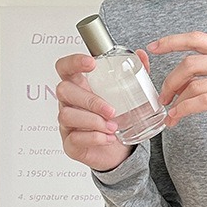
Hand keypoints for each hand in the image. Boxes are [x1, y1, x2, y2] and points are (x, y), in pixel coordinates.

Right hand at [54, 49, 151, 170]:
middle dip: (90, 100)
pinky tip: (108, 138)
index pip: (65, 68)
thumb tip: (142, 55)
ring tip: (113, 127)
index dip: (73, 62)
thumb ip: (135, 76)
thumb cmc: (119, 120)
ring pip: (67, 115)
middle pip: (64, 90)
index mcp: (80, 87)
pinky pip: (75, 138)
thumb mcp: (130, 97)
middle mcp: (69, 103)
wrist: (121, 151)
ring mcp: (67, 124)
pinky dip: (94, 138)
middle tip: (112, 111)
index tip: (91, 63)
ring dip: (93, 121)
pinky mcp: (71, 144)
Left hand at [147, 32, 206, 133]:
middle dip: (170, 80)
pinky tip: (179, 118)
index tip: (154, 47)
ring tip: (171, 113)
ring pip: (195, 84)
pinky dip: (186, 110)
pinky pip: (205, 102)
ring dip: (176, 100)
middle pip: (191, 62)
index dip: (172, 41)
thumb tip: (195, 70)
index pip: (198, 38)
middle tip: (163, 96)